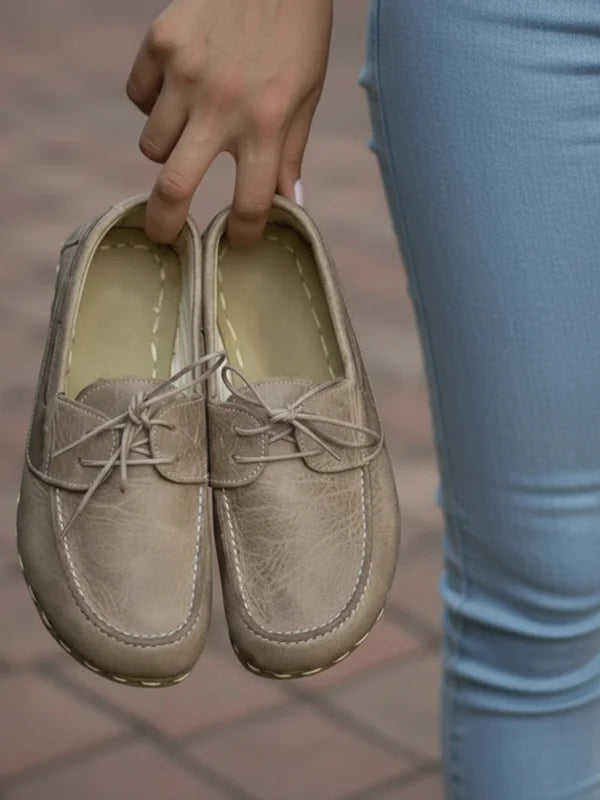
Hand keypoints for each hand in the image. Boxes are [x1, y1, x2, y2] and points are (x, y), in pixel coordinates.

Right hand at [127, 0, 332, 244]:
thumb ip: (291, 154)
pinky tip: (176, 87)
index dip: (245, 233)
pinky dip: (152, 102)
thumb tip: (291, 205)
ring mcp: (185, 74)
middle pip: (174, 186)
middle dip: (164, 225)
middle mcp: (222, 105)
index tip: (239, 240)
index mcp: (267, 123)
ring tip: (188, 129)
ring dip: (166, 150)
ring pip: (152, 145)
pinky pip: (138, 96)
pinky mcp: (160, 43)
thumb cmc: (296, 34)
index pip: (252, 202)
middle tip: (162, 237)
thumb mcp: (306, 96)